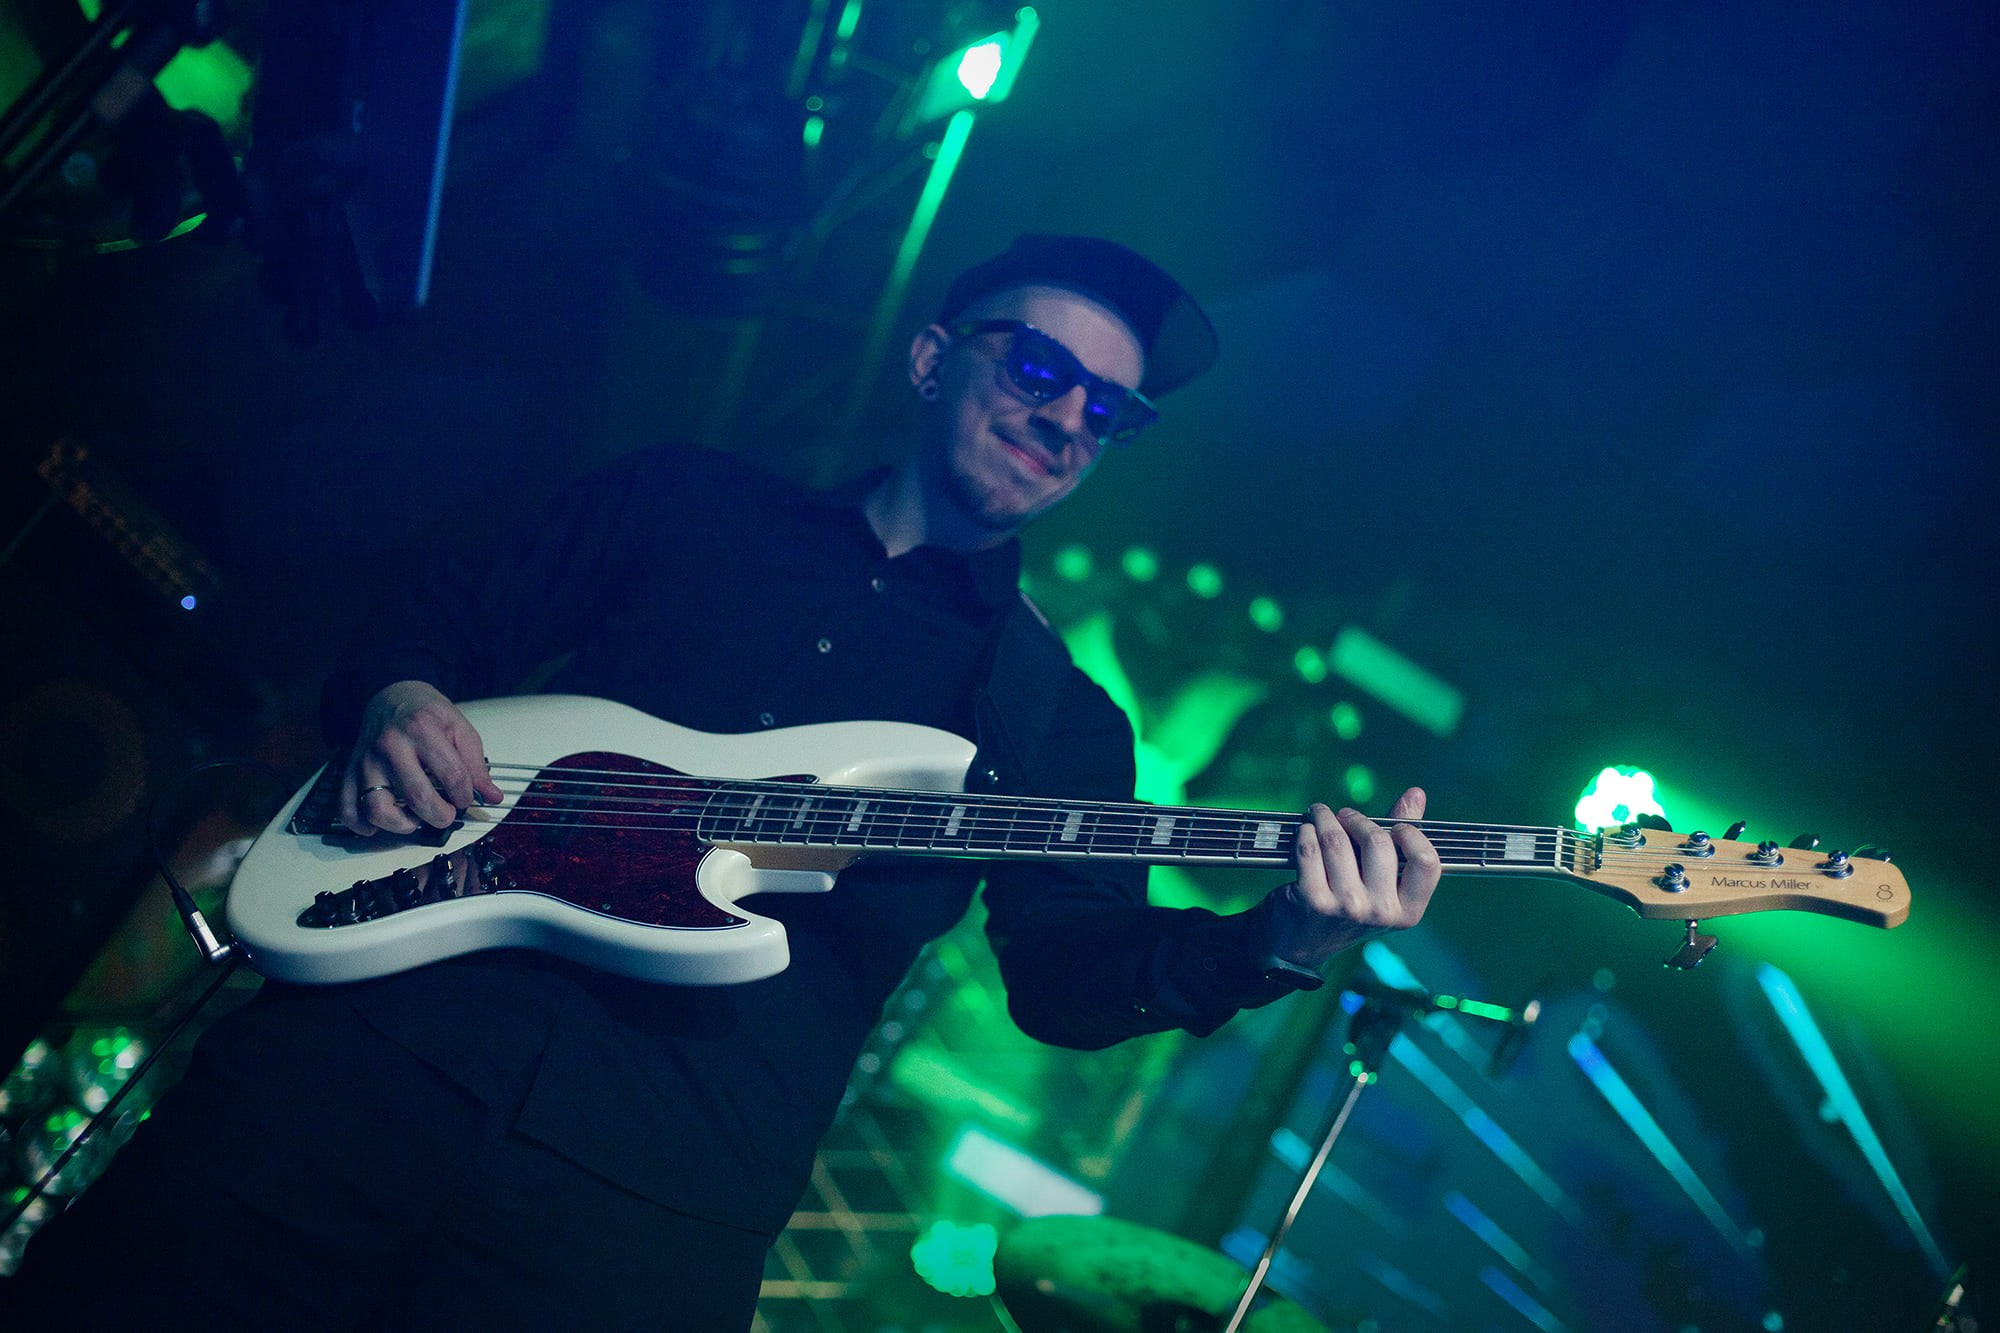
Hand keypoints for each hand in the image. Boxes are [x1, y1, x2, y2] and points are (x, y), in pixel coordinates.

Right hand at [339, 681, 503, 834]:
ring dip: (402, 825)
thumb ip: (476, 764)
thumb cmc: (426, 714)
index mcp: (422, 730)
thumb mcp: (459, 728)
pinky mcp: (349, 772)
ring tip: (415, 819)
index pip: (452, 776)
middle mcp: (390, 746)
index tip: (465, 798)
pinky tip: (379, 825)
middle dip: (440, 816)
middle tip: (446, 814)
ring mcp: (366, 761)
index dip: (465, 795)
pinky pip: (347, 808)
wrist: (390, 696)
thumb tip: (492, 796)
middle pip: (417, 797)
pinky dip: (361, 825)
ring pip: (377, 809)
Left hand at [1266, 788, 1440, 967]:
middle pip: (1378, 842)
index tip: (1392, 826)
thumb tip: (1416, 794)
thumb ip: (1400, 840)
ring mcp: (1347, 908)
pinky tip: (1305, 831)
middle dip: (1357, 819)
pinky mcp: (1313, 901)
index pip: (1427, 861)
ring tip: (1320, 816)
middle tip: (1344, 816)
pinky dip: (1305, 832)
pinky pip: (1310, 849)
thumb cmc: (1347, 904)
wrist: (1299, 944)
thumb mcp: (1379, 883)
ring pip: (1338, 841)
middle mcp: (1381, 913)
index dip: (1410, 833)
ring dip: (1325, 819)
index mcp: (1408, 911)